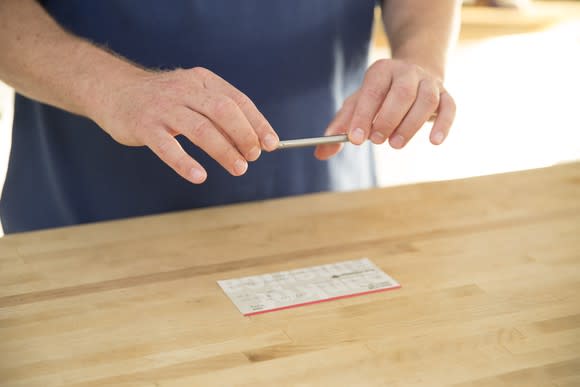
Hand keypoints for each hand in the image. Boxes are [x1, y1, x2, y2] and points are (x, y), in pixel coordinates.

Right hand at [94, 67, 278, 183]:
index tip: (271, 144)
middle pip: (223, 111)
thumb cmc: (162, 100)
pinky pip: (167, 146)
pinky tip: (199, 176)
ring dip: (223, 151)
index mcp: (202, 81)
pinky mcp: (144, 126)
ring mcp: (163, 108)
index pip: (237, 100)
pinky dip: (184, 162)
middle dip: (244, 135)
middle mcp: (185, 90)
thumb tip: (254, 141)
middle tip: (253, 157)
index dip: (257, 123)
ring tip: (239, 168)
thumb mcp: (192, 95)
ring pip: (200, 129)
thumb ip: (219, 112)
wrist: (113, 90)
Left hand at [315, 59, 455, 159]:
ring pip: (425, 100)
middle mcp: (407, 72)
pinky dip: (443, 124)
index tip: (354, 139)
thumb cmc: (381, 94)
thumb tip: (321, 151)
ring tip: (396, 144)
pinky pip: (449, 107)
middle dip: (387, 119)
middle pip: (401, 93)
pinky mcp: (445, 95)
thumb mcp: (358, 104)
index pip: (372, 92)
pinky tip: (434, 142)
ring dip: (411, 124)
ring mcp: (429, 82)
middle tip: (376, 141)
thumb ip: (340, 127)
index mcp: (381, 71)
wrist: (415, 72)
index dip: (363, 116)